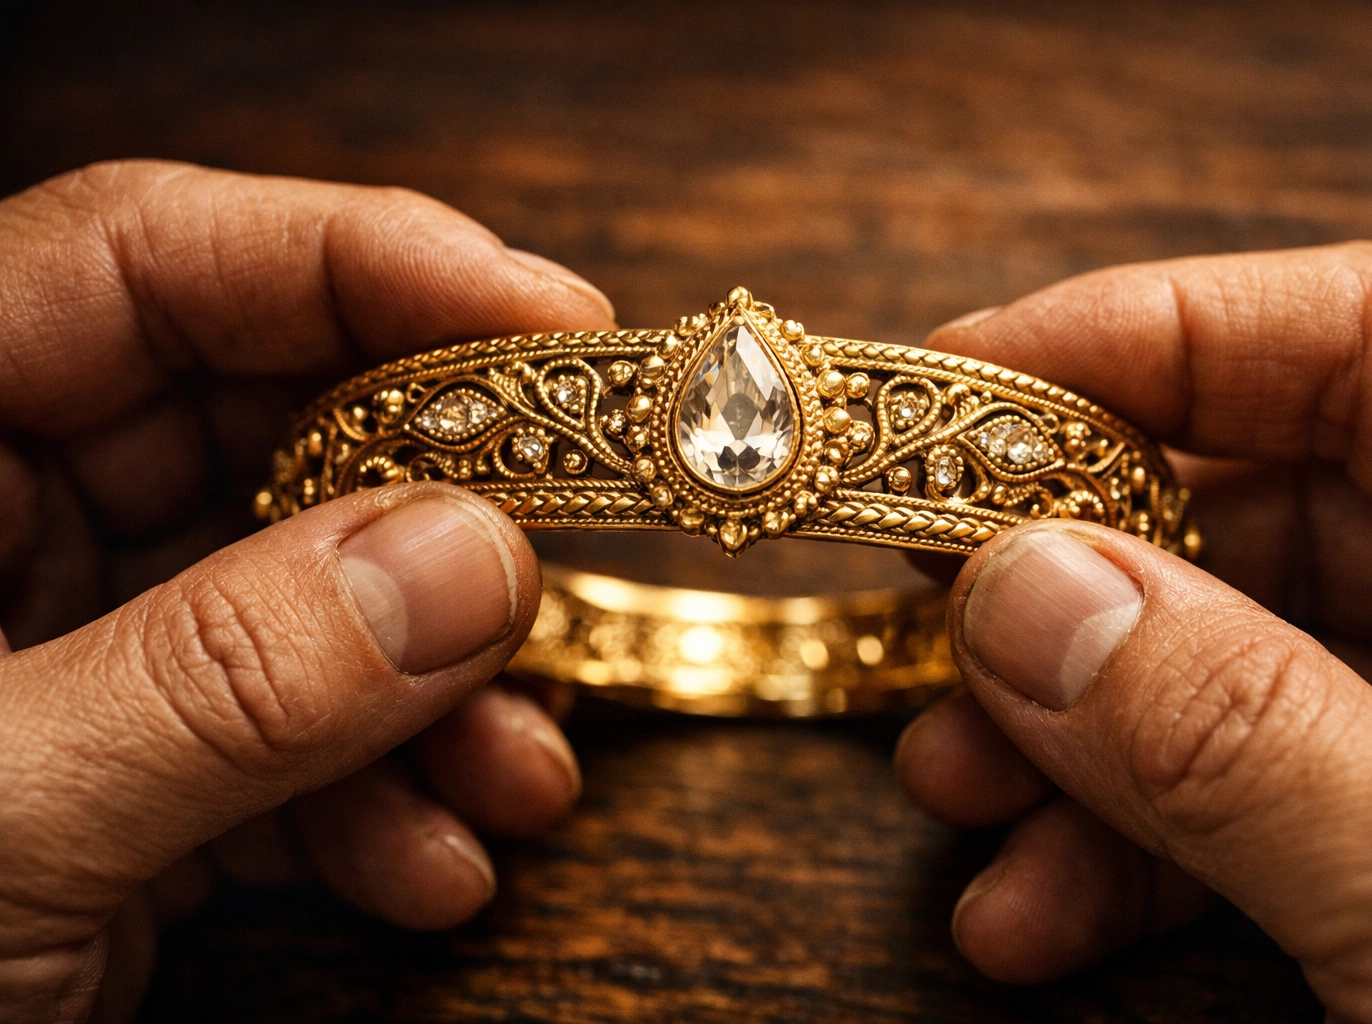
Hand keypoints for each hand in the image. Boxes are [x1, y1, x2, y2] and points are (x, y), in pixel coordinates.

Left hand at [0, 161, 614, 1022]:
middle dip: (435, 506)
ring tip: (519, 773)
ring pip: (308, 601)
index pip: (139, 268)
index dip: (356, 263)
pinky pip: (292, 740)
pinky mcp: (131, 776)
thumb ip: (223, 683)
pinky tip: (435, 864)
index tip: (550, 319)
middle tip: (571, 544)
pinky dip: (385, 799)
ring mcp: (73, 659)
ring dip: (440, 690)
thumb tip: (470, 560)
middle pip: (261, 429)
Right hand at [895, 242, 1371, 1022]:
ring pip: (1231, 667)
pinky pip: (1253, 799)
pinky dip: (1129, 854)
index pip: (1362, 340)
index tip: (952, 386)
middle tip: (926, 617)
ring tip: (950, 795)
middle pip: (1266, 508)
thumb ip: (1232, 735)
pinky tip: (1034, 917)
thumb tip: (1012, 590)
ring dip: (1071, 736)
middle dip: (1072, 577)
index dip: (1143, 334)